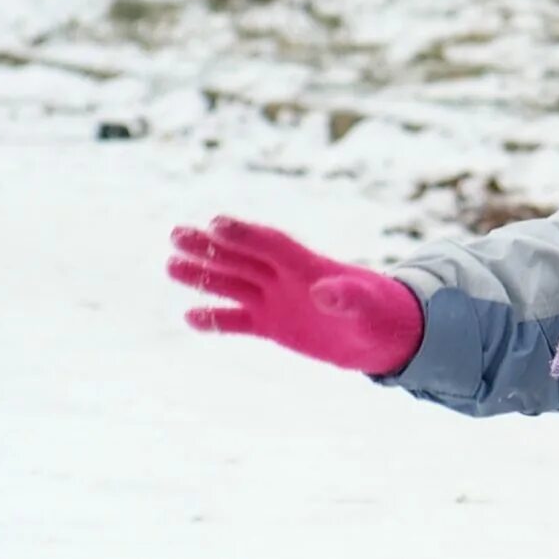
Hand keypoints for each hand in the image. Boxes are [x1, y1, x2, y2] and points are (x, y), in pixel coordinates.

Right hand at [168, 217, 424, 374]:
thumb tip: (323, 293)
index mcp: (309, 267)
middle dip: (211, 247)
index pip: (272, 245)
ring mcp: (277, 300)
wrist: (386, 335)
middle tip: (176, 234)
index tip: (215, 223)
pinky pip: (239, 321)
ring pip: (233, 284)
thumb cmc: (383, 314)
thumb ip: (347, 298)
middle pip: (242, 258)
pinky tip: (190, 317)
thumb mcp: (368, 307)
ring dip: (204, 276)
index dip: (246, 234)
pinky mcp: (273, 325)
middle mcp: (286, 279)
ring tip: (171, 266)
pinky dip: (217, 320)